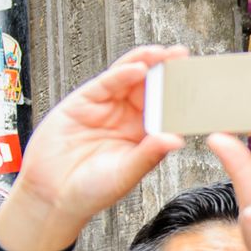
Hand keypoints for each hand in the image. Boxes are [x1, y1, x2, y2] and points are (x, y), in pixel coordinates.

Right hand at [0, 46, 185, 250]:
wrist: (52, 196)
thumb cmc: (90, 191)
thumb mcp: (125, 174)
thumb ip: (148, 155)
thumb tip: (176, 140)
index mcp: (143, 136)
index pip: (166, 110)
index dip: (180, 95)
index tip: (198, 83)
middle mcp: (126, 118)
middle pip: (150, 88)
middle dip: (166, 71)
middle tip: (183, 55)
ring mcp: (105, 108)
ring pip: (129, 79)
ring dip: (146, 64)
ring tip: (163, 53)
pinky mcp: (83, 102)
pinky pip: (105, 84)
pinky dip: (121, 73)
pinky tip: (137, 68)